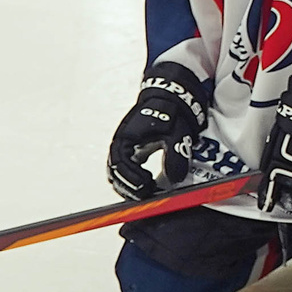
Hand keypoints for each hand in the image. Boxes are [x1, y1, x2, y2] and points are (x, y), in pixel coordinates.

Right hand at [106, 66, 210, 201]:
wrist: (171, 97)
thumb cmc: (171, 114)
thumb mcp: (177, 136)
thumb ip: (175, 158)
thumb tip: (174, 180)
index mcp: (127, 138)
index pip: (120, 165)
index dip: (132, 179)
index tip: (147, 186)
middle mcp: (121, 143)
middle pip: (114, 172)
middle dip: (129, 187)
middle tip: (146, 194)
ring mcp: (124, 146)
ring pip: (117, 172)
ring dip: (128, 185)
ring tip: (146, 192)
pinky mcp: (131, 149)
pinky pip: (124, 168)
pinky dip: (131, 179)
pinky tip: (146, 184)